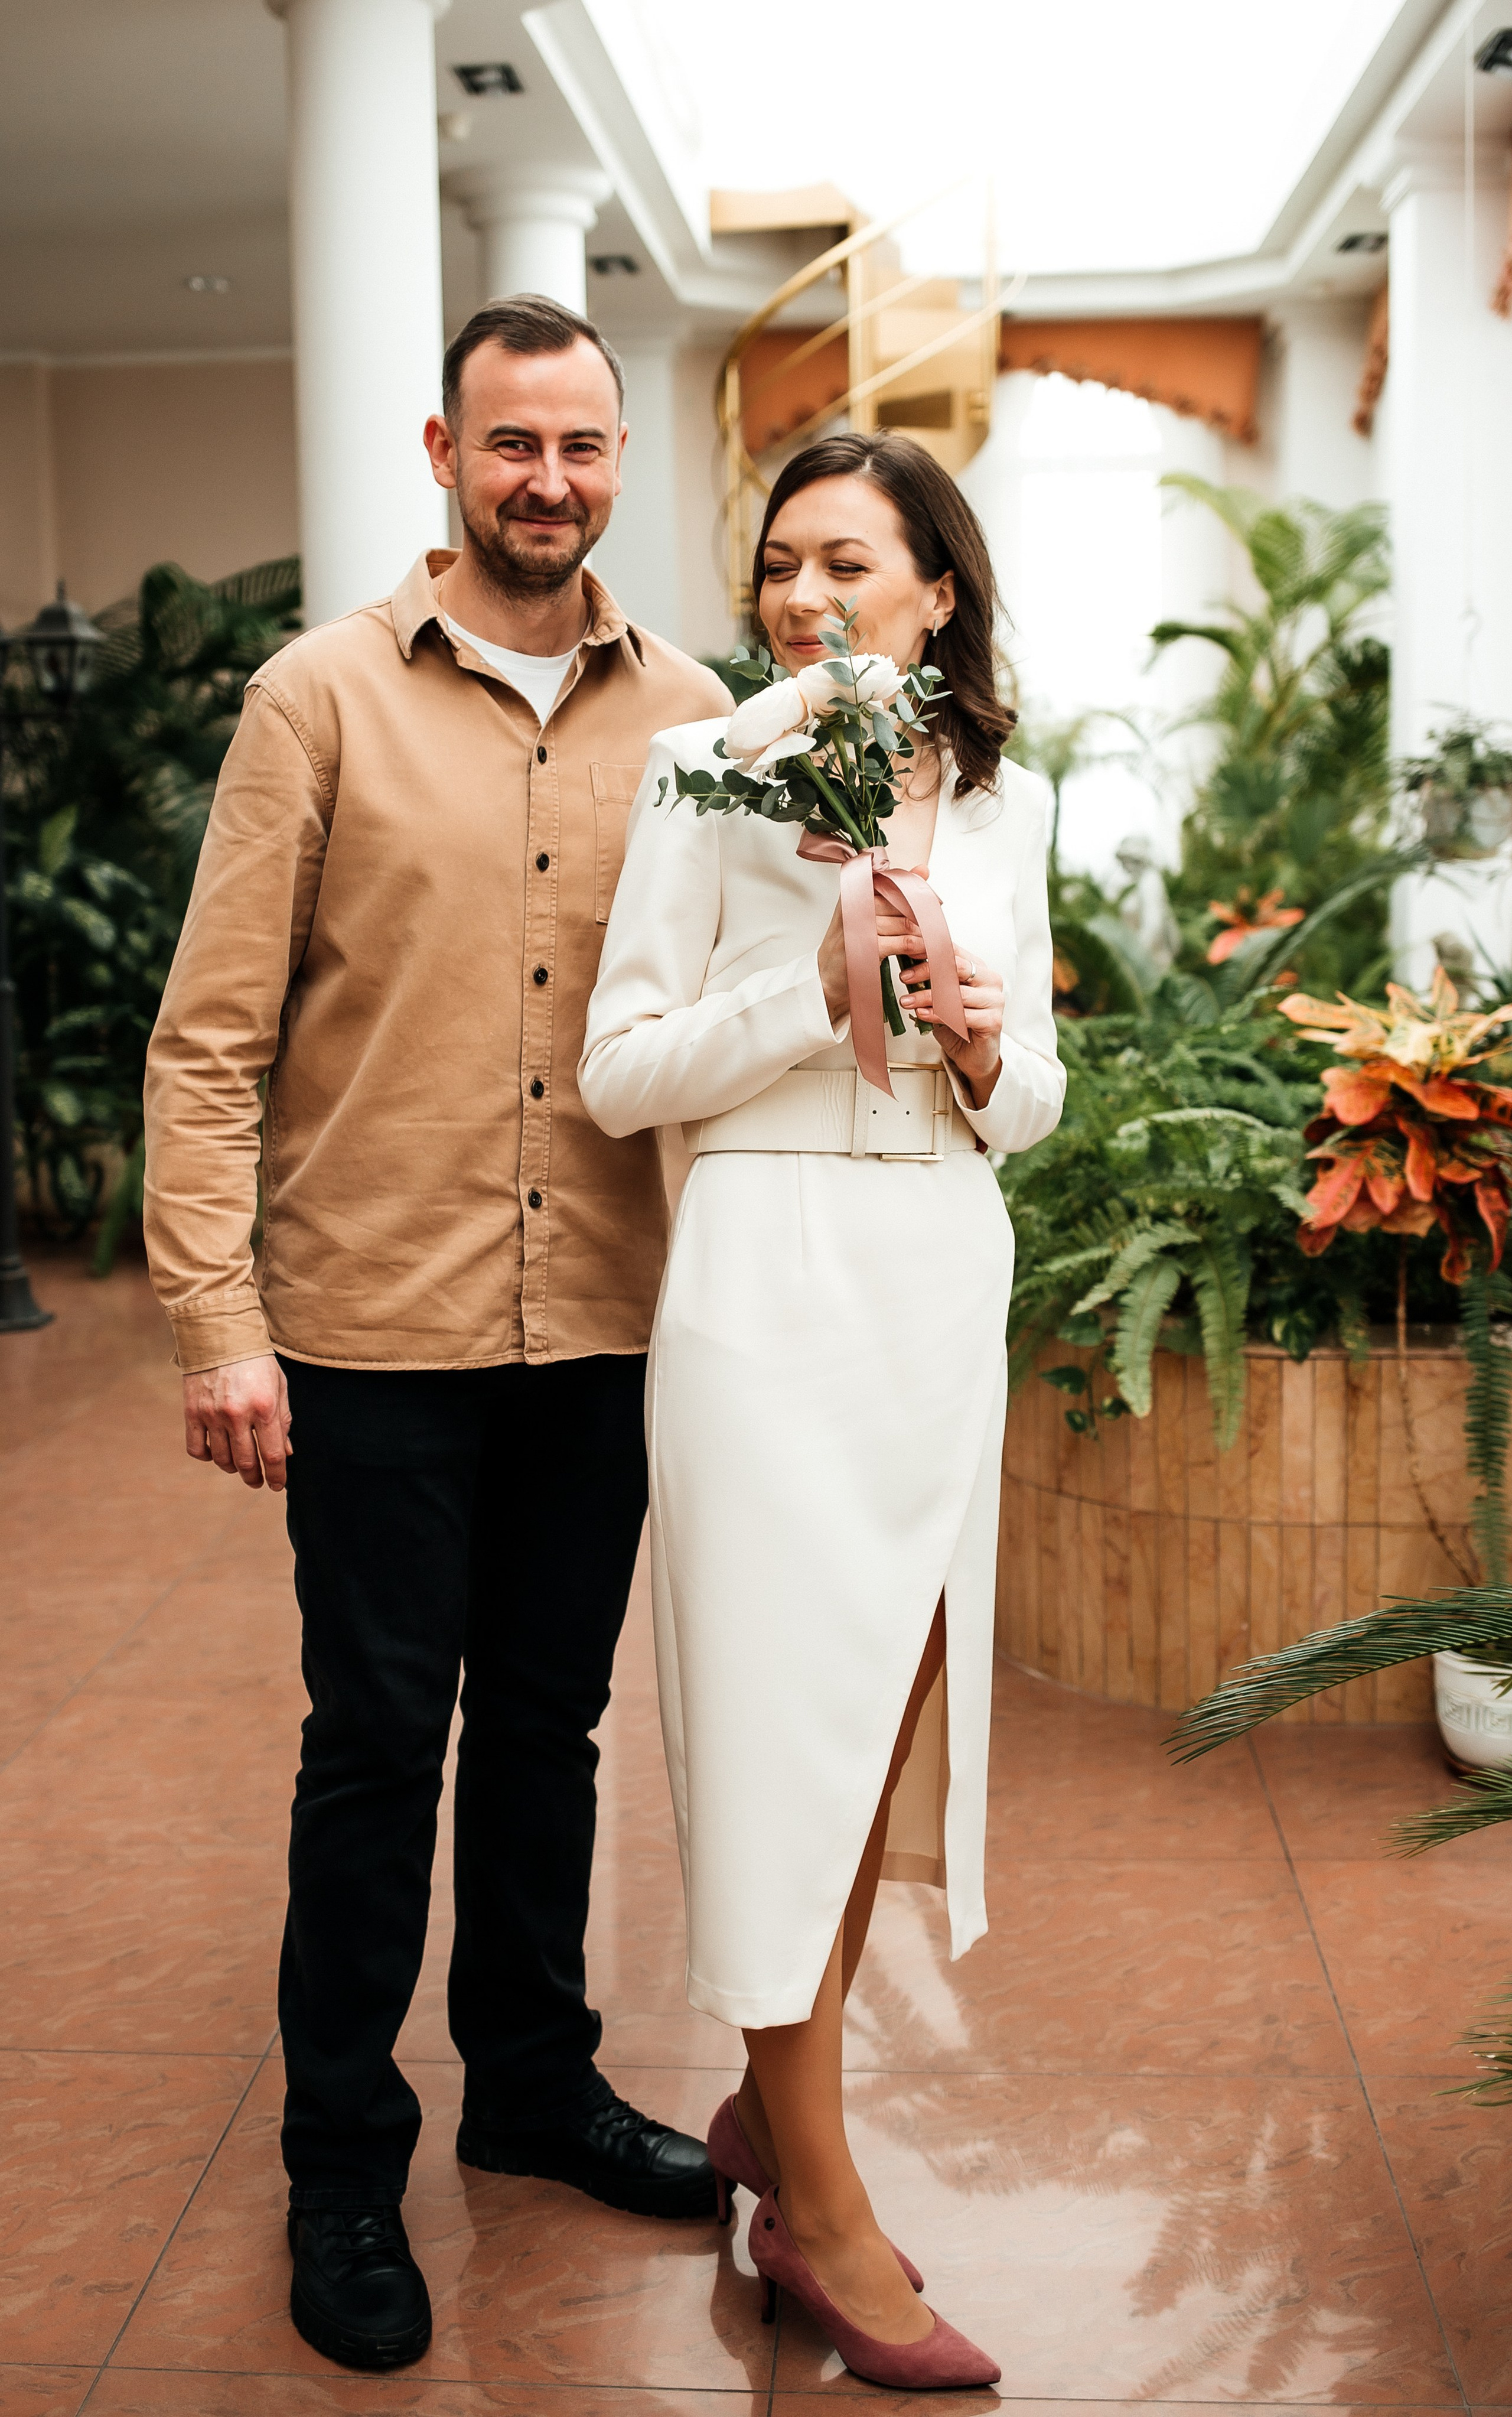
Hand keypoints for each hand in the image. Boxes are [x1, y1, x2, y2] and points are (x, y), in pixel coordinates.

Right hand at [182, 1353, 291, 1491]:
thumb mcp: (279, 1386)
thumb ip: (283, 1420)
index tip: (278, 1485)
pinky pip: (196, 1448)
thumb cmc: (256, 1360)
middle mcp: (237, 1414)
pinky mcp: (192, 1412)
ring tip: (240, 1466)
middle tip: (258, 1482)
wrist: (220, 1335)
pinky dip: (207, 1457)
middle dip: (255, 1478)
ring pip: (222, 1459)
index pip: (272, 1455)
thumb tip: (285, 1452)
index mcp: (264, 1407)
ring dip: (233, 1469)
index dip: (277, 1476)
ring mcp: (212, 1414)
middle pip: (246, 1462)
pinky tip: (216, 1453)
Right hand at [816, 881, 926, 1028]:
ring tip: (930, 943)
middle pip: (904, 903)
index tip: (933, 904)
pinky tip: (920, 954)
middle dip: (924, 918)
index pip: (896, 883)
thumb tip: (923, 868)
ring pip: (907, 923)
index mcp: (857, 890)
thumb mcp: (871, 914)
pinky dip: (917, 948)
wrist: (826, 977)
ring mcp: (861, 924)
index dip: (917, 894)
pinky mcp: (867, 946)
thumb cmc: (851, 945)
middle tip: (936, 928)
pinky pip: (904, 942)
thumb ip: (895, 892)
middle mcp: (857, 903)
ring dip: (924, 935)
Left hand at [900, 948, 1003, 1105]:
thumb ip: (934, 981)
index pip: (954, 951)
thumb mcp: (943, 998)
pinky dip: (937, 1014)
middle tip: (904, 977)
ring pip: (956, 992)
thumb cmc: (958, 1025)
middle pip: (956, 967)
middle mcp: (991, 981)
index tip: (906, 953)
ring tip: (907, 1001)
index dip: (929, 951)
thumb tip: (906, 966)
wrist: (975, 1057)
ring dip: (927, 996)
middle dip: (926, 971)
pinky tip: (921, 1014)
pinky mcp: (993, 1021)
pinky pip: (960, 1015)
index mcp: (980, 968)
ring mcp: (995, 1001)